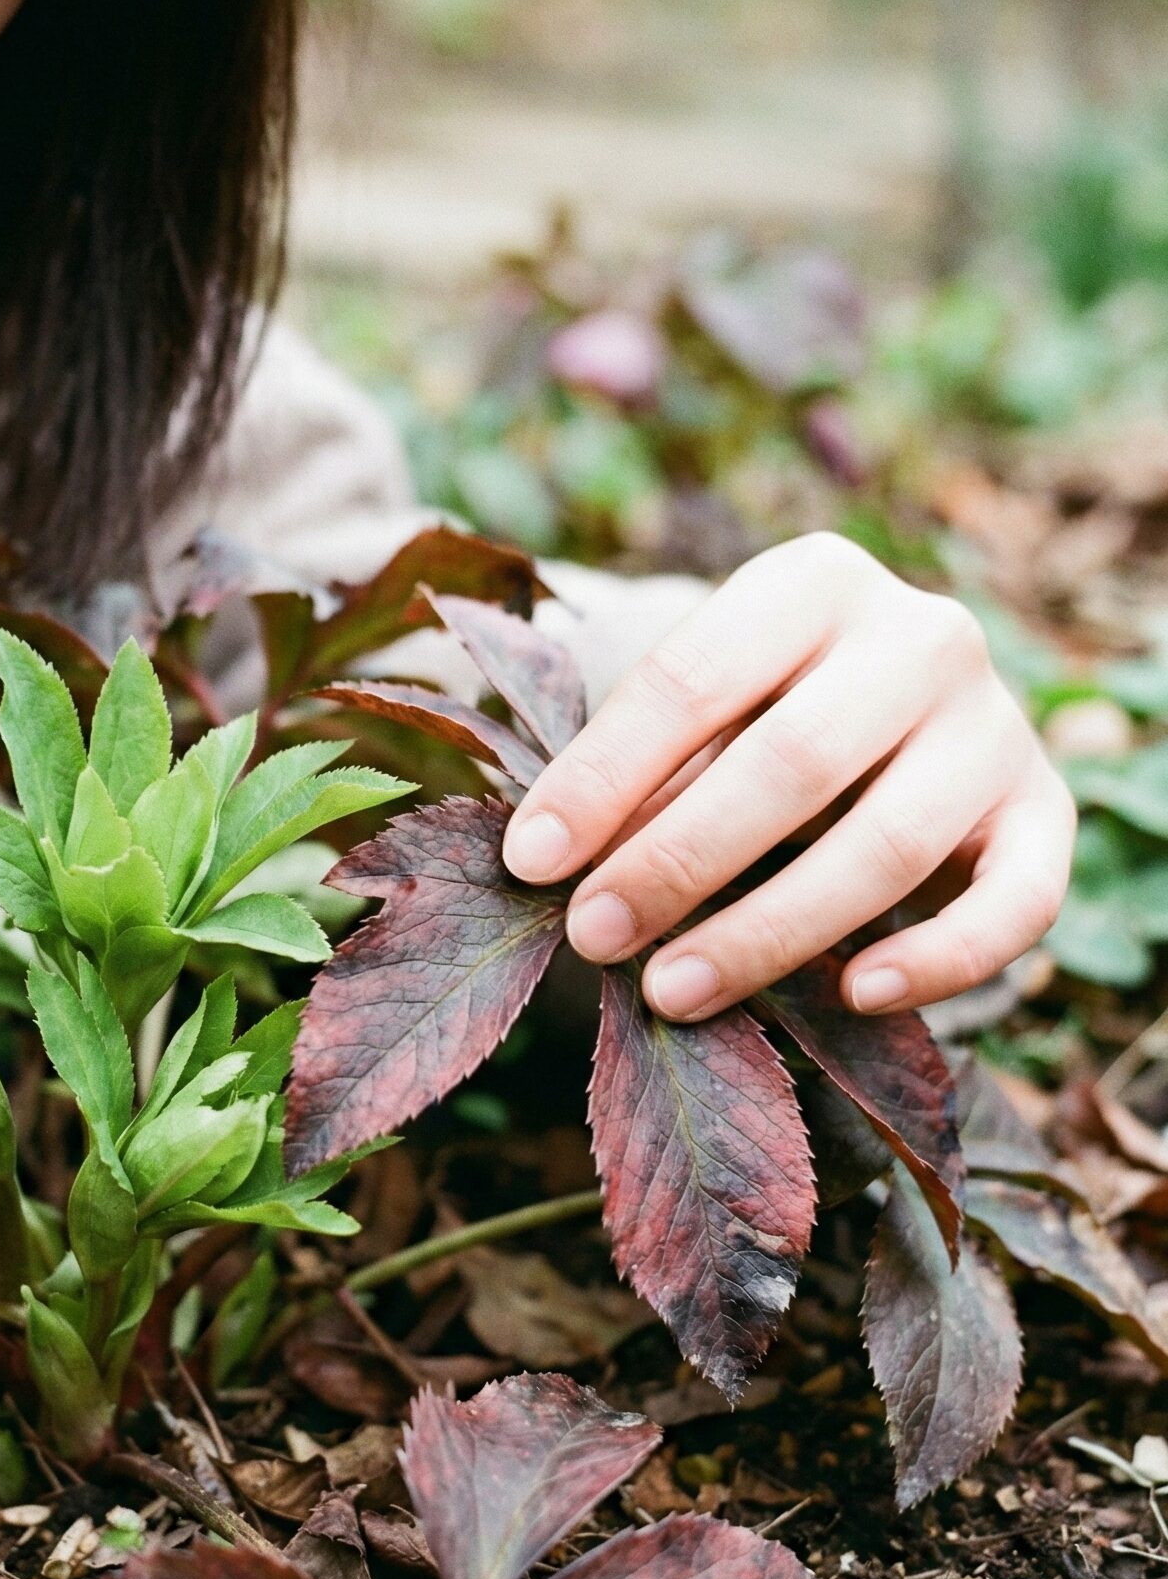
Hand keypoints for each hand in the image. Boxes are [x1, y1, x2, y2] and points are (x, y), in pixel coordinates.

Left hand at [499, 533, 1076, 1021]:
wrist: (905, 705)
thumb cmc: (761, 710)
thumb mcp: (699, 712)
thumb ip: (641, 772)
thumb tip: (548, 864)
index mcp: (810, 582)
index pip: (691, 679)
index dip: (603, 777)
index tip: (531, 862)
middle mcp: (920, 637)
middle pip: (789, 762)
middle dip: (676, 861)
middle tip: (593, 937)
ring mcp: (995, 725)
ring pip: (887, 844)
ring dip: (769, 931)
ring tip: (672, 991)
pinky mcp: (1046, 814)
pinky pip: (1015, 903)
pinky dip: (941, 960)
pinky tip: (855, 996)